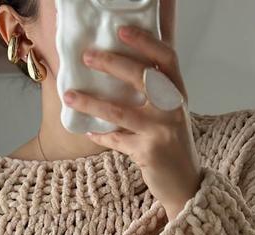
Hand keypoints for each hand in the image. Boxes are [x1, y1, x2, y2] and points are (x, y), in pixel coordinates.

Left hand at [63, 24, 204, 220]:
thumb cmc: (173, 142)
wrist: (185, 185)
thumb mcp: (172, 109)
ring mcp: (161, 131)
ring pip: (122, 111)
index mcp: (178, 93)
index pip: (167, 58)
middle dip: (112, 64)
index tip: (121, 30)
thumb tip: (149, 44)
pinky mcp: (148, 153)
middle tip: (87, 56)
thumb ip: (159, 81)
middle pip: (142, 78)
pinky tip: (87, 129)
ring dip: (92, 102)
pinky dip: (100, 134)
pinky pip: (116, 140)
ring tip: (69, 95)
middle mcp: (173, 109)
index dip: (145, 41)